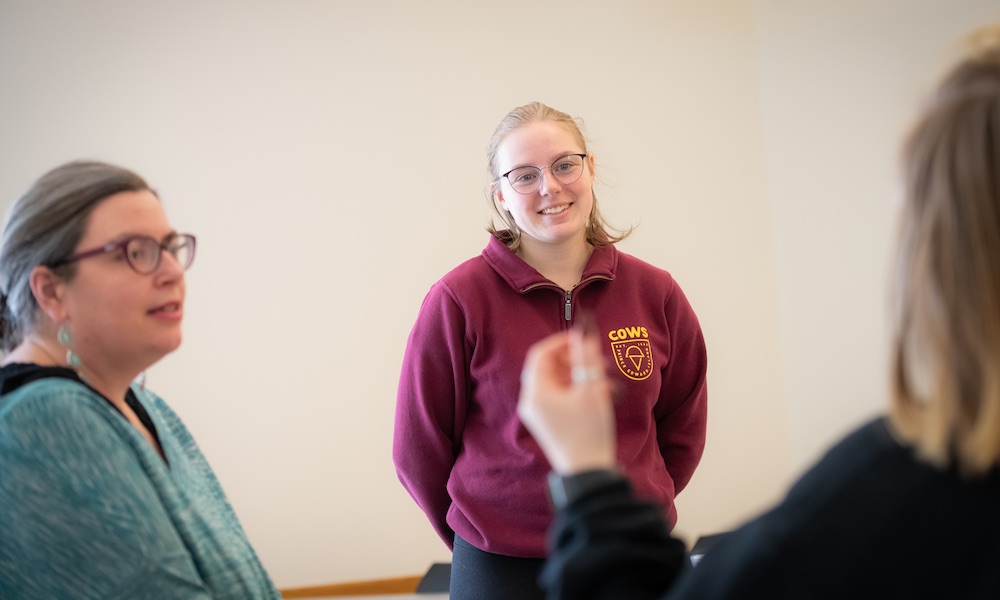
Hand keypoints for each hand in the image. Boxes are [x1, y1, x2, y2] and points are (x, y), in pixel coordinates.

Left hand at [517, 324, 616, 474]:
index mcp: (536, 392)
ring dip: (578, 375)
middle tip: (597, 358)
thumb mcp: (592, 389)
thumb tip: (586, 328)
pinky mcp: (547, 424)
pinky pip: (558, 397)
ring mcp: (538, 415)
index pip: (541, 354)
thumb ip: (588, 356)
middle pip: (548, 367)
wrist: (588, 473)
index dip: (562, 342)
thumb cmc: (590, 432)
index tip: (583, 338)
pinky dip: (576, 390)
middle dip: (574, 359)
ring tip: (604, 377)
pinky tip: (599, 393)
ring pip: (555, 382)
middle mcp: (531, 402)